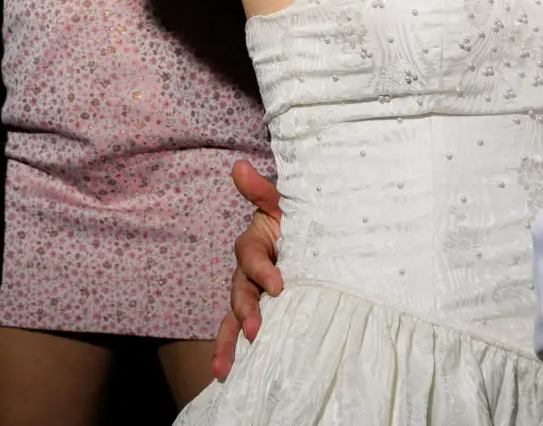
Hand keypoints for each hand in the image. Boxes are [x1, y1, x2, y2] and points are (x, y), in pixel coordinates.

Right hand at [211, 159, 283, 379]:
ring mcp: (252, 295)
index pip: (251, 257)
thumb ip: (264, 191)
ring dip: (229, 342)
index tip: (279, 285)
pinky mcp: (260, 313)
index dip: (262, 270)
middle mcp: (249, 272)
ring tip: (224, 368)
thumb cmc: (301, 220)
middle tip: (257, 331)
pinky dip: (232, 352)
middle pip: (240, 292)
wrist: (318, 239)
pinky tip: (226, 375)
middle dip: (246, 312)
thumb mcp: (286, 204)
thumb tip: (239, 166)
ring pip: (234, 317)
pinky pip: (241, 333)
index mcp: (255, 244)